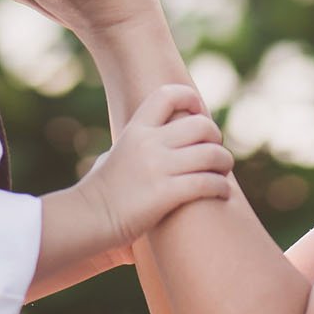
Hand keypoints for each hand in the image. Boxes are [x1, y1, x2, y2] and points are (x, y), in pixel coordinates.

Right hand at [75, 84, 231, 248]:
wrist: (88, 218)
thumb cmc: (101, 189)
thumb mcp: (115, 153)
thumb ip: (134, 142)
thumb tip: (146, 138)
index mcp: (136, 129)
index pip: (168, 94)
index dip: (191, 98)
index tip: (199, 113)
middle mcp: (149, 143)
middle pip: (201, 125)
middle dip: (215, 137)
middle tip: (215, 151)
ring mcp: (158, 168)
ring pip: (212, 154)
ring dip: (224, 162)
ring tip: (222, 172)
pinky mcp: (166, 194)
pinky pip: (208, 183)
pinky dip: (221, 187)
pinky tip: (222, 193)